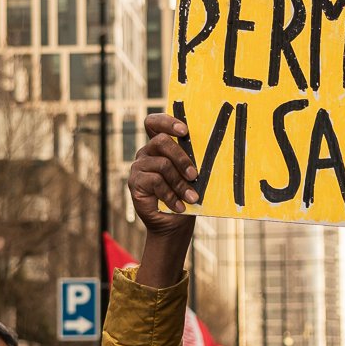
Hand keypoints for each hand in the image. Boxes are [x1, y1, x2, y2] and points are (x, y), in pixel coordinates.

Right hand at [130, 114, 198, 287]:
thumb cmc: (186, 196)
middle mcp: (147, 152)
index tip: (184, 131)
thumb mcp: (191, 176)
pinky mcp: (135, 182)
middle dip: (181, 157)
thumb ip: (191, 160)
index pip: (154, 122)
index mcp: (160, 145)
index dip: (167, 121)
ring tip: (192, 197)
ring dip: (180, 183)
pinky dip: (171, 195)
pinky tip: (180, 206)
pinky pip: (155, 181)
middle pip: (161, 141)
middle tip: (194, 174)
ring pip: (162, 164)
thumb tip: (209, 149)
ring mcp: (138, 166)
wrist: (173, 224)